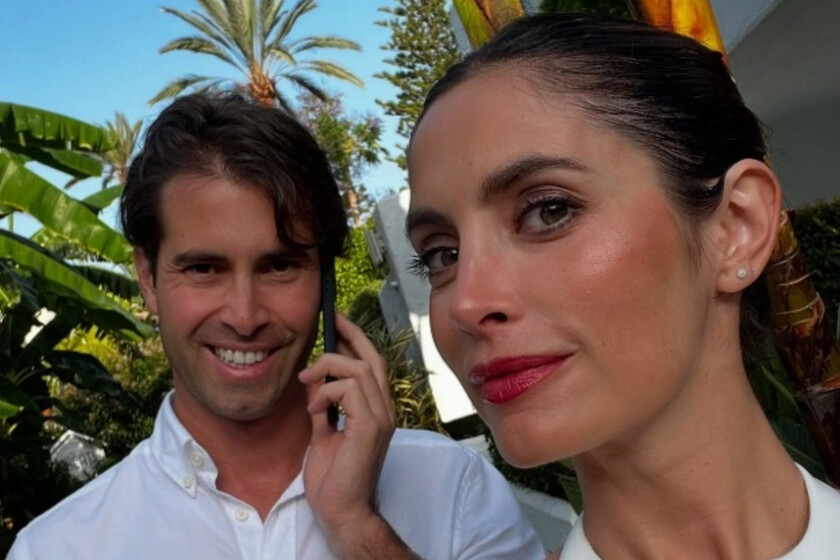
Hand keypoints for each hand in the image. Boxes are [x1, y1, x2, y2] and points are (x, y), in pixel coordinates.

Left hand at [299, 313, 397, 552]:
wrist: (341, 510)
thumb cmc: (333, 478)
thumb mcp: (323, 433)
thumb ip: (324, 406)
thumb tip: (314, 383)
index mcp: (376, 410)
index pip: (372, 365)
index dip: (357, 340)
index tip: (339, 322)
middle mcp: (384, 409)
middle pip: (372, 358)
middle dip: (350, 335)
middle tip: (332, 321)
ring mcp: (381, 417)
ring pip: (358, 369)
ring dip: (327, 370)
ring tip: (307, 387)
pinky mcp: (371, 426)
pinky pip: (350, 389)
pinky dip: (326, 392)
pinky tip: (314, 410)